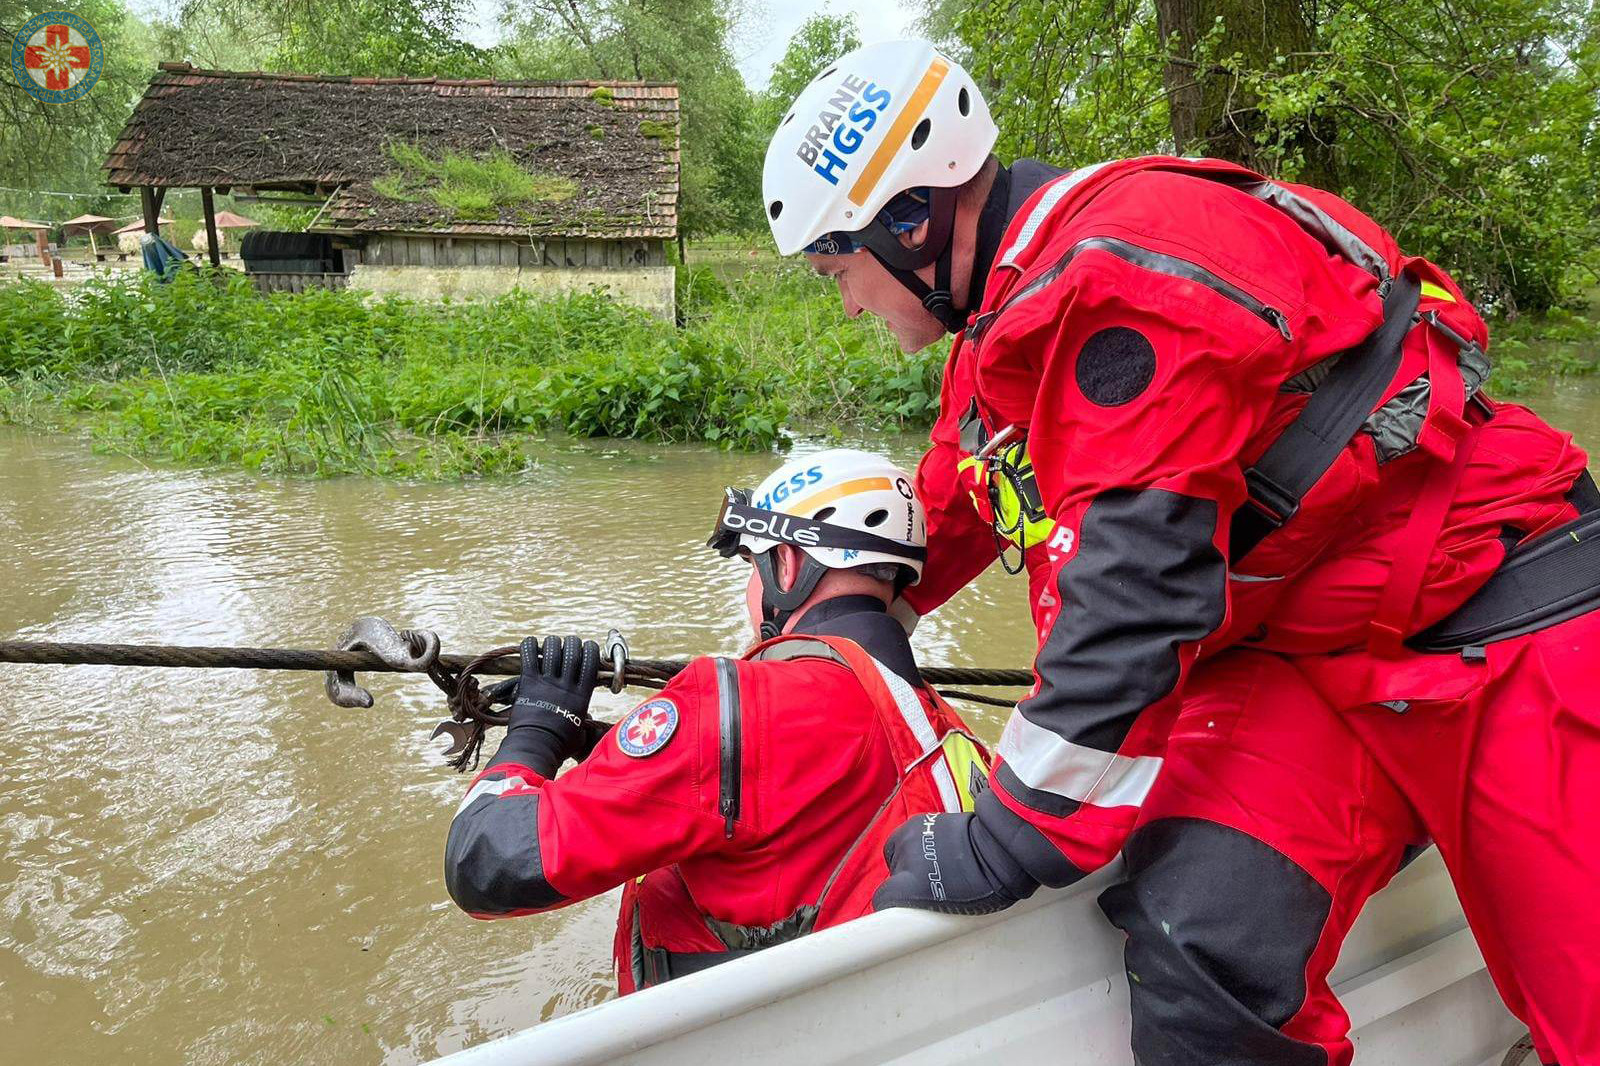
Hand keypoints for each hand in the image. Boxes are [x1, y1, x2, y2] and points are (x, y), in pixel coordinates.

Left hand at [490, 635, 600, 774]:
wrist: (536, 747)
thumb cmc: (560, 745)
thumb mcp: (581, 732)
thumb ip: (584, 720)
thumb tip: (585, 718)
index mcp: (581, 694)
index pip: (590, 661)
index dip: (590, 650)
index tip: (587, 649)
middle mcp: (566, 684)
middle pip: (572, 650)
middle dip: (571, 643)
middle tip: (568, 646)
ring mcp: (546, 682)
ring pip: (552, 649)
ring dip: (552, 643)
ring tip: (550, 645)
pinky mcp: (528, 682)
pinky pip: (529, 655)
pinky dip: (529, 645)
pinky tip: (530, 644)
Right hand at [873, 811, 1037, 915]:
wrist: (999, 849)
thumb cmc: (983, 886)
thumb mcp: (947, 908)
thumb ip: (921, 904)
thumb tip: (912, 906)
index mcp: (910, 885)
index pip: (883, 898)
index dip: (892, 904)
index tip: (903, 908)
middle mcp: (905, 858)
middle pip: (893, 874)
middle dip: (906, 880)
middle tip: (932, 884)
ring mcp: (911, 835)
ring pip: (898, 854)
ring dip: (911, 860)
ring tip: (936, 864)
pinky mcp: (920, 820)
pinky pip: (907, 837)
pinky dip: (917, 843)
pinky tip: (937, 848)